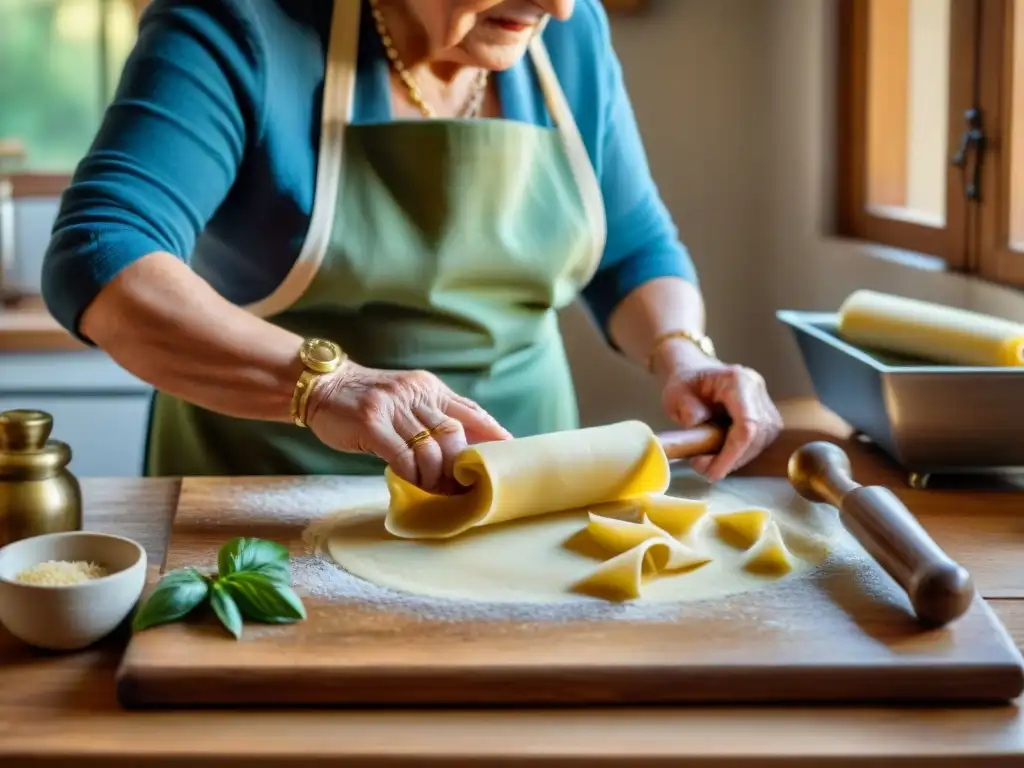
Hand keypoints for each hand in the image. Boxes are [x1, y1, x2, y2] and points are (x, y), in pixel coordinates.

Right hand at [305, 363, 511, 492]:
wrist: (322, 385)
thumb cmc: (367, 401)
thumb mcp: (406, 398)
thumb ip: (431, 416)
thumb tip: (464, 447)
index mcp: (429, 387)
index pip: (469, 411)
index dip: (492, 433)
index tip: (510, 453)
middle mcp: (415, 393)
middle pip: (453, 434)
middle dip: (461, 465)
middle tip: (464, 487)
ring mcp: (392, 408)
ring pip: (430, 449)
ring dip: (437, 476)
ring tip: (437, 490)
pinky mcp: (370, 424)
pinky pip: (402, 457)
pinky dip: (412, 475)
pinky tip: (413, 483)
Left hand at [660, 360, 781, 481]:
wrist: (694, 374)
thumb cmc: (685, 383)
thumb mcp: (676, 394)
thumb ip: (687, 408)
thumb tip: (698, 424)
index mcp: (737, 380)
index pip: (747, 424)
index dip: (733, 453)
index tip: (713, 472)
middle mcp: (756, 389)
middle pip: (758, 436)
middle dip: (733, 460)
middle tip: (706, 470)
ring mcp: (764, 401)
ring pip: (762, 441)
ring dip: (738, 459)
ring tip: (711, 463)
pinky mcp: (765, 414)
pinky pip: (760, 441)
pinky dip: (741, 453)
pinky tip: (723, 455)